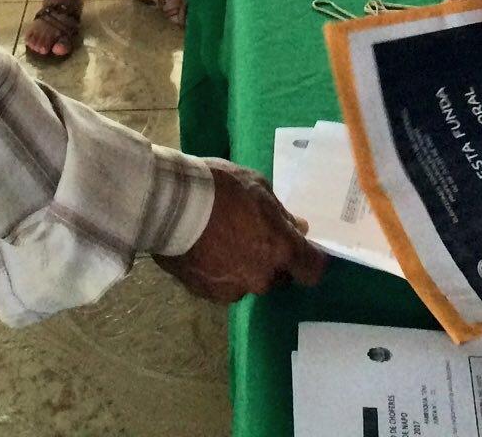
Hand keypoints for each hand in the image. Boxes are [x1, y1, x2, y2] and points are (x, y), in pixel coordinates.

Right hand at [155, 158, 327, 302]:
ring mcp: (232, 290)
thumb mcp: (259, 188)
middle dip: (272, 260)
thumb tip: (298, 228)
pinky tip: (204, 249)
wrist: (169, 205)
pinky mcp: (205, 294)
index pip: (312, 271)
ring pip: (248, 281)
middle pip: (278, 276)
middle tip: (254, 235)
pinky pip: (221, 285)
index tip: (302, 249)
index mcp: (281, 251)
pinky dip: (218, 271)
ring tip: (222, 240)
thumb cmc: (221, 188)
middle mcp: (262, 278)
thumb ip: (281, 214)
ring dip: (243, 266)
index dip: (310, 260)